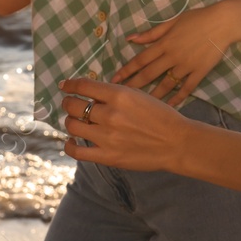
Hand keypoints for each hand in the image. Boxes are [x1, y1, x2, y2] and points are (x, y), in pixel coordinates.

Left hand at [61, 78, 191, 169]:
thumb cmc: (161, 116)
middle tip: (70, 104)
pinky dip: (69, 145)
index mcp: (119, 95)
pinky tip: (71, 141)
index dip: (70, 84)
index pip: (83, 86)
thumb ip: (116, 94)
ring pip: (73, 125)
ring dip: (70, 121)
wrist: (176, 142)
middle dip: (69, 103)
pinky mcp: (107, 156)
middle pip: (74, 105)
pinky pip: (77, 151)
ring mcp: (107, 136)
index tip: (65, 85)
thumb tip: (92, 95)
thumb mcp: (139, 95)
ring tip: (74, 121)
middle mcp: (110, 114)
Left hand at [111, 1, 240, 106]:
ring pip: (166, 84)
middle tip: (120, 98)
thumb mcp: (173, 21)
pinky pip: (187, 88)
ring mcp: (186, 65)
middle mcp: (172, 56)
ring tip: (141, 107)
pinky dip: (178, 97)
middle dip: (133, 86)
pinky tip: (170, 106)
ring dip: (153, 95)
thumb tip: (131, 38)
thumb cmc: (197, 18)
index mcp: (164, 43)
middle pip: (149, 74)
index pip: (140, 59)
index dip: (126, 70)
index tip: (114, 80)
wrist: (223, 22)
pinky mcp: (199, 72)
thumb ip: (152, 33)